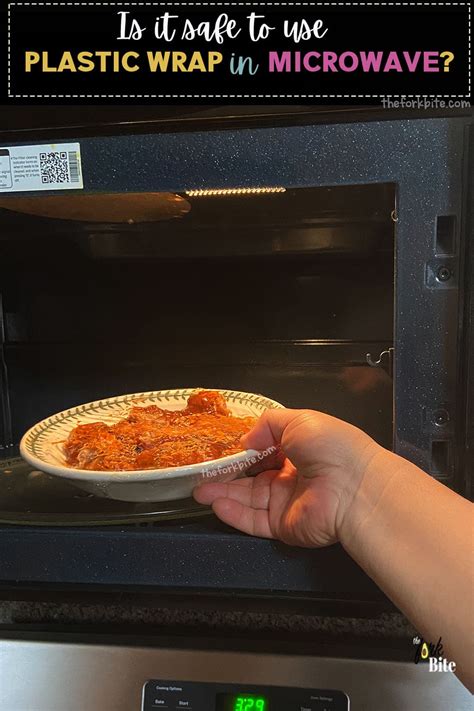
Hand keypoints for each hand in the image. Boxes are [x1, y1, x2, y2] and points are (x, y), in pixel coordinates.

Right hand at [193, 408, 381, 546]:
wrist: (354, 486)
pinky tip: (215, 503)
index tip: (219, 448)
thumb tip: (246, 440)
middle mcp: (292, 477)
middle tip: (200, 472)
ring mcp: (286, 503)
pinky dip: (233, 513)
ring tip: (197, 489)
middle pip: (251, 477)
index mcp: (300, 450)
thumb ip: (267, 425)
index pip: (265, 451)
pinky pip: (253, 520)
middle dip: (226, 475)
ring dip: (222, 494)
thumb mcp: (298, 419)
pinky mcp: (283, 526)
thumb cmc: (331, 446)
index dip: (243, 450)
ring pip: (248, 499)